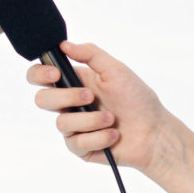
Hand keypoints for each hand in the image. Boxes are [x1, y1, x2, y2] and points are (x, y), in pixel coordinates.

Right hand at [28, 40, 169, 171]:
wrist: (154, 132)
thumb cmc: (137, 99)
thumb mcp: (116, 70)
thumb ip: (90, 54)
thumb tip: (64, 44)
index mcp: (74, 83)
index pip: (41, 76)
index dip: (39, 74)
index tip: (55, 74)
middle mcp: (70, 105)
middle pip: (42, 100)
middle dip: (66, 97)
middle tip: (90, 96)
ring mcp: (74, 127)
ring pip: (61, 124)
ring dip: (90, 120)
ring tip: (111, 119)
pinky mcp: (81, 148)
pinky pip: (76, 143)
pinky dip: (98, 137)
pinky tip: (113, 135)